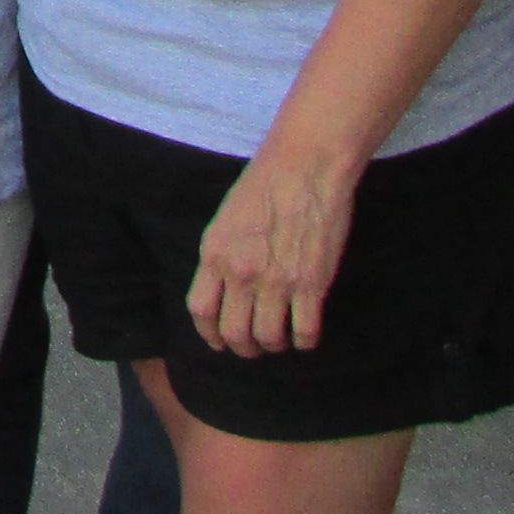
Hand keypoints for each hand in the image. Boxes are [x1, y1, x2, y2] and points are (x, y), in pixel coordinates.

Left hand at [187, 147, 360, 358]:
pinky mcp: (312, 284)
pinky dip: (304, 341)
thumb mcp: (225, 219)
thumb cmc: (265, 183)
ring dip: (274, 346)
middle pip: (234, 334)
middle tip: (254, 346)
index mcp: (215, 254)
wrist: (306, 165)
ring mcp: (277, 281)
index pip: (201, 312)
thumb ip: (221, 256)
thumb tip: (224, 291)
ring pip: (268, 338)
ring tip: (281, 340)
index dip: (210, 335)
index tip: (220, 341)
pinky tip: (305, 334)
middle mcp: (241, 273)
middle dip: (243, 348)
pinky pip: (304, 332)